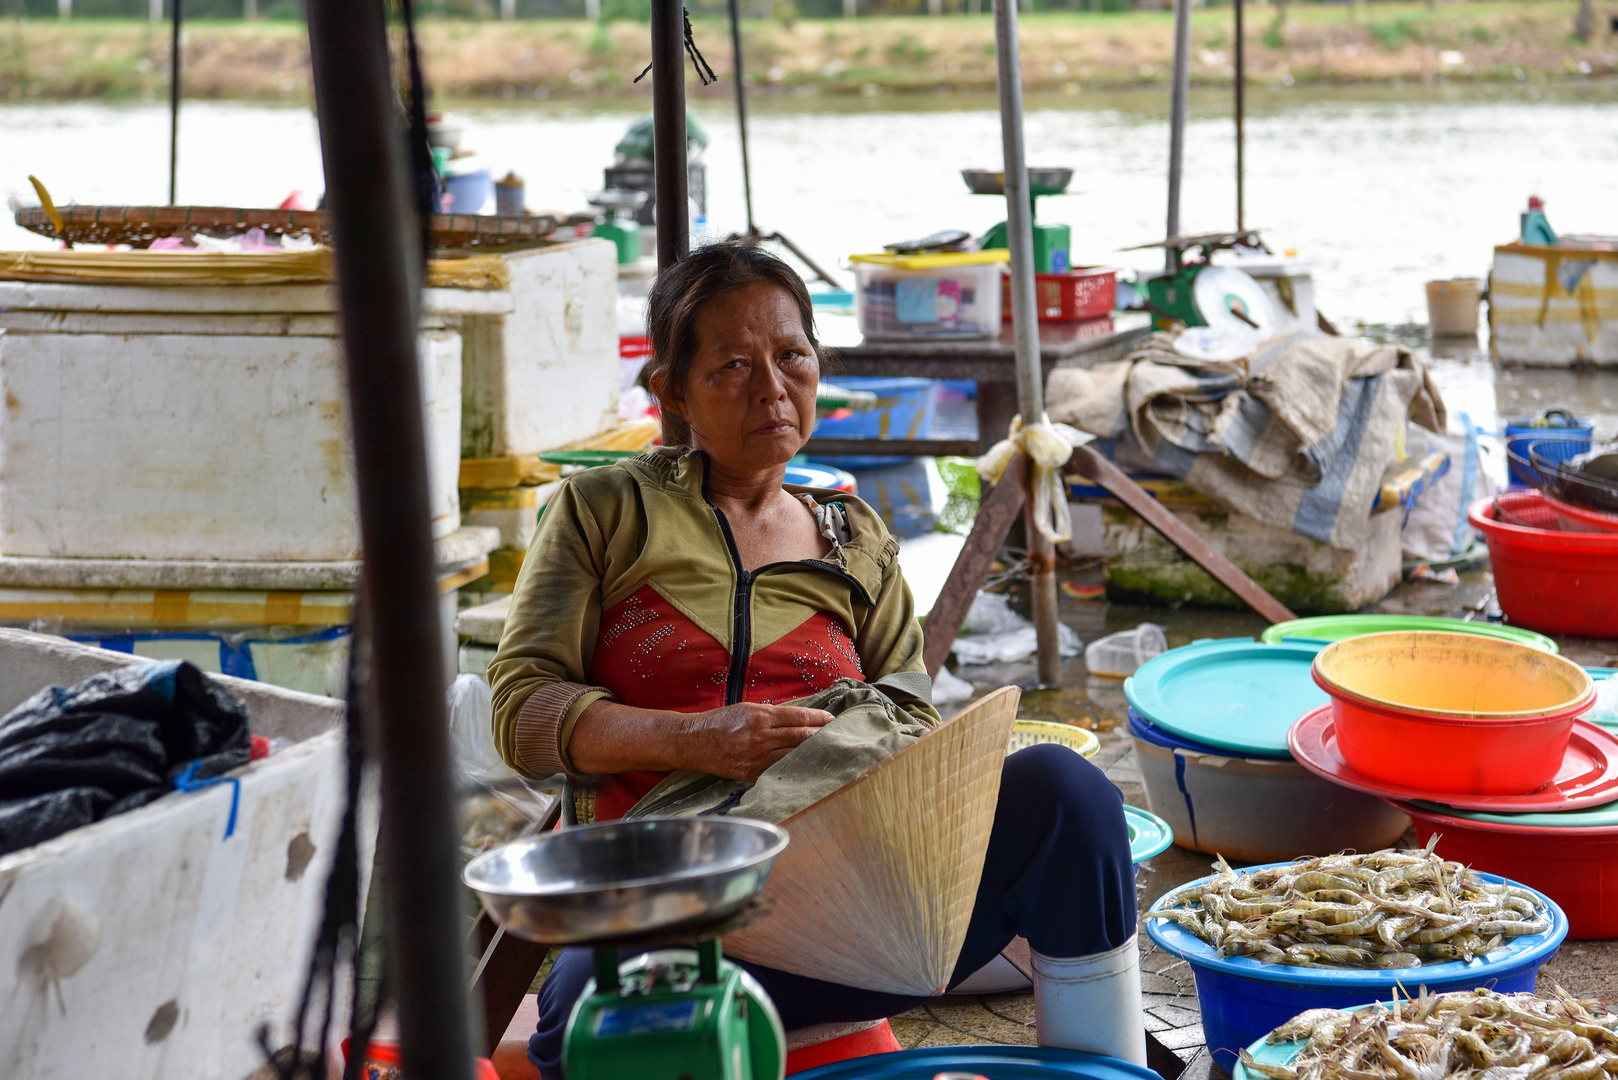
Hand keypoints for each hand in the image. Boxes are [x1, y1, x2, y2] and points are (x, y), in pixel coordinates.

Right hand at [680, 702, 835, 782]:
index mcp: (759, 716)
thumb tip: (800, 719)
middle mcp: (760, 737)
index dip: (818, 718)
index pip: (797, 717)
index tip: (832, 719)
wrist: (693, 741)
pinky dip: (794, 766)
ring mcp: (756, 757)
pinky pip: (778, 770)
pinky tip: (806, 765)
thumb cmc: (721, 722)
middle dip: (821, 735)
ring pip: (793, 754)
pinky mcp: (751, 773)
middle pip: (800, 736)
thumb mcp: (746, 709)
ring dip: (812, 752)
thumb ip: (772, 715)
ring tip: (828, 749)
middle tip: (838, 734)